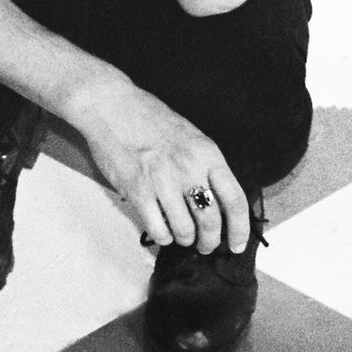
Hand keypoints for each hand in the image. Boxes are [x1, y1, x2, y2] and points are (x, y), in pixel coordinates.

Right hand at [68, 79, 251, 254]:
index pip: (235, 200)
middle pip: (211, 221)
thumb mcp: (190, 136)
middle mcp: (188, 168)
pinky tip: (161, 229)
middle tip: (205, 245)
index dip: (240, 230)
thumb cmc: (150, 119)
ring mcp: (162, 180)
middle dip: (210, 241)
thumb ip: (206, 166)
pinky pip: (158, 229)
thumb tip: (218, 203)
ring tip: (182, 236)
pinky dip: (163, 237)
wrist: (111, 105)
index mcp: (207, 153)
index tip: (237, 244)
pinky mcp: (137, 190)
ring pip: (185, 230)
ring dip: (186, 240)